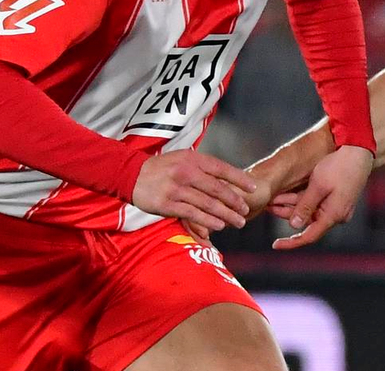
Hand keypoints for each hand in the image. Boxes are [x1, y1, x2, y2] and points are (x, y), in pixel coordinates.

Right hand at [132, 149, 256, 233]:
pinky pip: (193, 214)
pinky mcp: (168, 204)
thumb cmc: (161, 168)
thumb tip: (226, 177)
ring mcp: (177, 189)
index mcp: (192, 159)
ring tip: (238, 221)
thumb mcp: (181, 159)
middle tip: (246, 209)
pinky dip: (208, 221)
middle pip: (217, 189)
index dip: (239, 178)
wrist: (131, 175)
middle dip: (235, 201)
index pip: (221, 168)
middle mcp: (186, 172)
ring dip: (226, 214)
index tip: (253, 187)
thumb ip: (201, 166)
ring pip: (208, 204)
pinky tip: (219, 226)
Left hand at [271, 145, 372, 250]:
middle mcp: (336, 215)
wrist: (359, 150)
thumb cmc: (340, 166)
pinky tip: (285, 194)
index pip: (309, 236)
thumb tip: (294, 226)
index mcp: (333, 215)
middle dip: (286, 214)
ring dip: (291, 205)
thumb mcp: (318, 186)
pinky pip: (316, 203)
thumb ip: (305, 207)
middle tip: (267, 207)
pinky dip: (301, 199)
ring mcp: (337, 206)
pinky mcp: (336, 197)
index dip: (291, 242)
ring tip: (272, 199)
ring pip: (310, 211)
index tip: (275, 245)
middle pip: (307, 221)